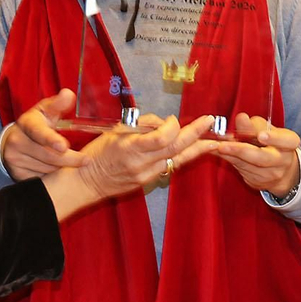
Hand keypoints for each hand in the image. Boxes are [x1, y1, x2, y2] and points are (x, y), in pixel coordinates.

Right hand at [2, 90, 87, 180]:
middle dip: (70, 159)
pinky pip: (41, 180)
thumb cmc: (38, 124)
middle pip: (48, 156)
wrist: (14, 141)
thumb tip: (68, 94)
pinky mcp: (16, 174)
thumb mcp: (46, 111)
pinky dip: (52, 178)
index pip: (39, 132)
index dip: (51, 140)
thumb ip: (58, 104)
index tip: (64, 146)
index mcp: (27, 123)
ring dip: (62, 169)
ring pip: (46, 170)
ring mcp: (14, 159)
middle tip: (86, 160)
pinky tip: (58, 172)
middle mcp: (17, 141)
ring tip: (71, 164)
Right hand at [76, 115, 219, 198]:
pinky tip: (193, 150)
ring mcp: (147, 175)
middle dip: (195, 134)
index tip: (172, 119)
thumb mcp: (116, 131)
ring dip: (196, 148)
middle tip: (210, 121)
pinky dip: (181, 156)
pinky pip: (169, 166)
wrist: (88, 182)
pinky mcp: (149, 182)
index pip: (161, 138)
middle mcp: (142, 163)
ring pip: (177, 160)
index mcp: (131, 147)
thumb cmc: (98, 152)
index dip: (172, 126)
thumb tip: (163, 123)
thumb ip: (142, 126)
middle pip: (175, 148)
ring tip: (213, 140)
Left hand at [212, 114, 300, 197]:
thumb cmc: (272, 143)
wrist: (280, 170)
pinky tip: (216, 151)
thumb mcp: (268, 130)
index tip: (261, 135)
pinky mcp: (257, 182)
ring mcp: (270, 175)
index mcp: (289, 144)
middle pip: (262, 158)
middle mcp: (282, 161)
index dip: (274, 138)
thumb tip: (241, 118)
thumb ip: (254, 125)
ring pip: (246, 165)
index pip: (286, 141)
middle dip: (241, 150)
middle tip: (223, 145)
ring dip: (228, 155)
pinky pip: (239, 169)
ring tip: (214, 146)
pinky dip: (227, 159)